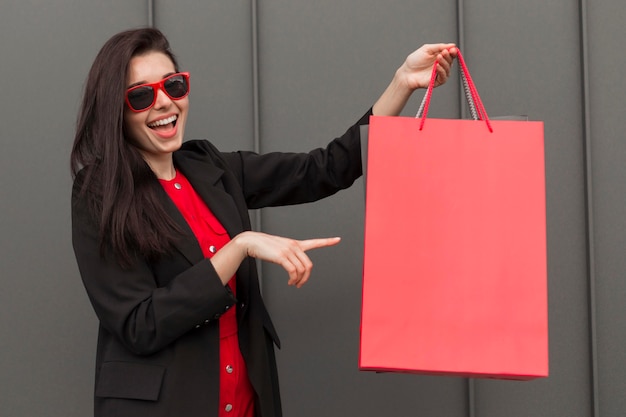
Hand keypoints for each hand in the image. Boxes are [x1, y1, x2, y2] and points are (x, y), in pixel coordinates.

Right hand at [213, 231, 340, 287]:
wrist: (251, 242)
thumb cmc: (264, 247)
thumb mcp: (280, 249)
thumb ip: (289, 256)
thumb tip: (293, 270)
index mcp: (295, 244)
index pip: (315, 242)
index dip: (327, 241)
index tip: (338, 239)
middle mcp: (294, 246)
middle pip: (309, 265)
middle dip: (306, 278)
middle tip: (300, 284)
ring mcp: (288, 250)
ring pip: (302, 270)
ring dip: (299, 280)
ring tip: (293, 284)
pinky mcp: (282, 256)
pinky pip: (293, 271)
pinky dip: (293, 279)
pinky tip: (290, 282)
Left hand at [400, 43, 456, 89]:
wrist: (407, 73)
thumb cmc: (414, 61)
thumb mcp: (426, 49)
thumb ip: (439, 47)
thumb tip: (452, 45)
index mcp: (440, 57)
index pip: (451, 54)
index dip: (453, 51)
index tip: (452, 49)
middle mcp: (442, 65)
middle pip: (450, 61)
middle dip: (448, 56)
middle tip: (443, 52)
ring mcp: (440, 73)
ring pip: (448, 69)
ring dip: (445, 62)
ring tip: (438, 57)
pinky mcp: (437, 81)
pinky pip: (443, 77)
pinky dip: (442, 71)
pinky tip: (437, 66)